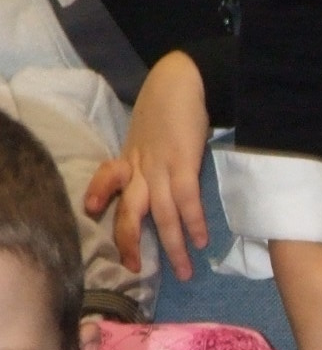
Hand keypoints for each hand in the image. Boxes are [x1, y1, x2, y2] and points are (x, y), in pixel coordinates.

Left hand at [85, 51, 208, 277]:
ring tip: (184, 271)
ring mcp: (161, 165)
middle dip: (130, 241)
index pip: (108, 177)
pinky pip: (186, 199)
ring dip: (172, 245)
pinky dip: (193, 222)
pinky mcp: (183, 162)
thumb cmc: (168, 106)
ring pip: (161, 214)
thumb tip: (158, 180)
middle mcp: (141, 165)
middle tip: (134, 267)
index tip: (92, 210)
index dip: (100, 193)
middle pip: (129, 209)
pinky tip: (200, 240)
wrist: (183, 78)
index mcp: (131, 156)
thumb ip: (147, 156)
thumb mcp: (148, 132)